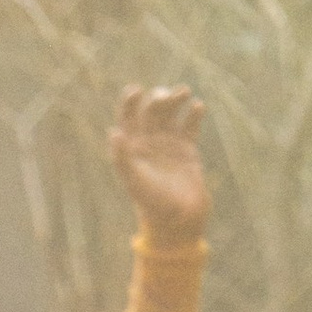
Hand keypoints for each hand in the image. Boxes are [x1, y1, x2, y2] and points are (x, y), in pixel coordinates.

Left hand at [109, 81, 209, 243]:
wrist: (178, 220)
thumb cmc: (152, 203)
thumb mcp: (134, 181)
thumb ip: (122, 158)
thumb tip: (113, 132)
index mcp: (132, 148)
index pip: (127, 117)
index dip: (129, 102)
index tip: (136, 91)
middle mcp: (149, 142)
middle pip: (152, 110)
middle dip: (159, 98)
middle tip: (167, 97)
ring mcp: (168, 144)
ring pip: (171, 113)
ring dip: (177, 99)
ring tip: (185, 92)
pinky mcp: (187, 149)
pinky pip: (190, 125)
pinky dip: (194, 114)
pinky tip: (198, 107)